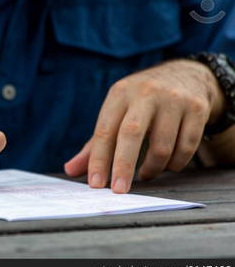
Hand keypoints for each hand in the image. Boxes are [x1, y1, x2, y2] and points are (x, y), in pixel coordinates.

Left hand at [65, 60, 224, 192]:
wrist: (185, 75)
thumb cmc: (141, 102)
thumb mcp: (116, 113)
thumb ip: (95, 144)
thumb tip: (70, 170)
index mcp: (120, 94)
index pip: (105, 131)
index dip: (99, 160)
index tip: (95, 184)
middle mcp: (145, 93)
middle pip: (131, 134)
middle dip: (123, 166)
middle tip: (119, 191)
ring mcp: (173, 100)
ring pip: (162, 146)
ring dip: (152, 169)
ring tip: (145, 174)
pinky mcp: (197, 109)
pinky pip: (186, 148)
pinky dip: (175, 164)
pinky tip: (167, 164)